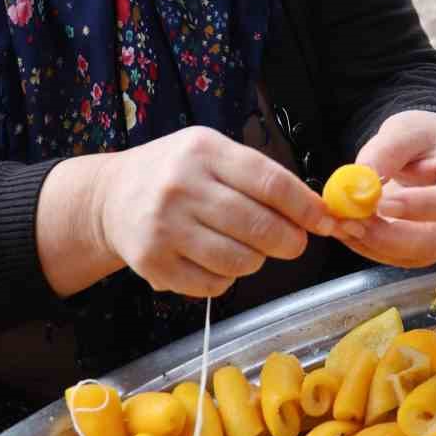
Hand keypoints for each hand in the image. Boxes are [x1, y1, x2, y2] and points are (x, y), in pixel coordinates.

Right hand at [94, 126, 335, 297]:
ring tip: (247, 248)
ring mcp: (165, 227)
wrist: (109, 198)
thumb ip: (260, 176)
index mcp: (204, 151)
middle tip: (294, 243)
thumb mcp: (212, 154)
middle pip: (259, 226)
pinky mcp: (153, 263)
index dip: (305, 207)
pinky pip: (213, 284)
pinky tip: (215, 260)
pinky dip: (225, 278)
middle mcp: (182, 187)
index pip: (270, 182)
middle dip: (289, 241)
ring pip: (239, 261)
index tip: (325, 221)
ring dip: (256, 260)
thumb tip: (315, 210)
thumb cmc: (175, 173)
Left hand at [340, 110, 435, 267]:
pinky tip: (345, 228)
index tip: (383, 203)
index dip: (421, 206)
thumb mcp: (407, 129)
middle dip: (390, 236)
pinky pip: (399, 257)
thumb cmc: (424, 137)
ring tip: (340, 222)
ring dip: (373, 243)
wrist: (427, 153)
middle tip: (352, 221)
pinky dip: (368, 246)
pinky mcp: (428, 249)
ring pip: (414, 254)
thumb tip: (361, 180)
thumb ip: (386, 150)